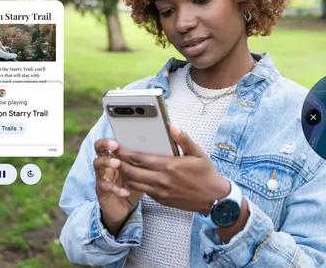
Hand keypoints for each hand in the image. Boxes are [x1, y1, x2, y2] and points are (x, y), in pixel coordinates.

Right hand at [93, 138, 143, 234]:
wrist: (124, 208)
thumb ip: (150, 158)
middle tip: (115, 145)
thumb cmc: (136, 185)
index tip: (120, 137)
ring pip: (97, 164)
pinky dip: (114, 188)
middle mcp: (106, 163)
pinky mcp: (101, 190)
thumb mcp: (144, 171)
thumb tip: (164, 144)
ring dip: (107, 162)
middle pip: (99, 148)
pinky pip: (104, 186)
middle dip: (105, 145)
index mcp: (116, 155)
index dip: (112, 138)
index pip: (110, 142)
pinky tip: (125, 191)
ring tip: (117, 163)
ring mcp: (102, 176)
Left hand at [112, 124, 230, 214]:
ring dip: (125, 174)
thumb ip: (183, 139)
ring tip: (121, 165)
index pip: (139, 159)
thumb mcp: (198, 153)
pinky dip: (135, 183)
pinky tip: (134, 176)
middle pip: (132, 172)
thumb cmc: (206, 173)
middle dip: (120, 163)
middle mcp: (162, 180)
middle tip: (113, 156)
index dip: (125, 153)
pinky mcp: (161, 199)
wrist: (212, 197)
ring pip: (134, 183)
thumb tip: (171, 126)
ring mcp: (160, 192)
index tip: (118, 147)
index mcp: (169, 166)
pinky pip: (143, 190)